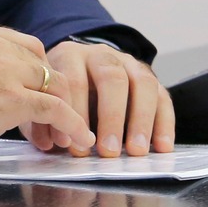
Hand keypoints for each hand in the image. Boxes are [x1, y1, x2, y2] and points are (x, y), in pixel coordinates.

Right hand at [0, 25, 94, 165]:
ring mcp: (5, 71)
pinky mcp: (12, 99)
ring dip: (64, 112)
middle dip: (53, 93)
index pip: (26, 46)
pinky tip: (77, 137)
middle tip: (50, 120)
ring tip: (62, 135)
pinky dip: (72, 125)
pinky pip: (57, 110)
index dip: (37, 73)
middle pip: (45, 66)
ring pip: (56, 87)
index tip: (40, 94)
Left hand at [28, 40, 173, 157]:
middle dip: (111, 117)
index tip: (74, 144)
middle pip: (112, 79)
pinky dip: (164, 124)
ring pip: (143, 84)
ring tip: (136, 151)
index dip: (76, 113)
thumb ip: (42, 118)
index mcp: (70, 55)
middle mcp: (102, 55)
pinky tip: (162, 147)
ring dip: (141, 121)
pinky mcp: (150, 79)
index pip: (75, 80)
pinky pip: (163, 98)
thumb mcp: (46, 98)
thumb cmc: (59, 90)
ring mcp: (130, 64)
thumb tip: (50, 144)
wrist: (79, 67)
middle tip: (107, 151)